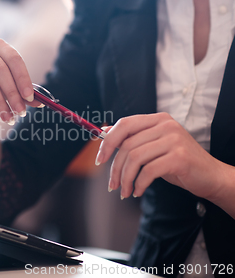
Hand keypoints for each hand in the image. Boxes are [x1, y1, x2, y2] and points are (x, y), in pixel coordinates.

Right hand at [0, 39, 42, 123]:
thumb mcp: (11, 88)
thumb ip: (24, 94)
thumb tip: (41, 103)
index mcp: (0, 46)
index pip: (14, 59)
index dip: (23, 78)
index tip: (29, 97)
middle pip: (1, 69)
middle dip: (12, 93)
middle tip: (20, 112)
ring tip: (6, 116)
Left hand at [96, 112, 226, 200]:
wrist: (210, 176)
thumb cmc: (178, 162)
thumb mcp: (154, 147)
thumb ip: (133, 139)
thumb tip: (104, 132)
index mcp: (158, 119)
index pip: (124, 124)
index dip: (108, 142)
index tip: (100, 160)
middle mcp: (166, 125)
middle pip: (127, 145)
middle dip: (115, 168)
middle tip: (112, 184)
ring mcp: (174, 140)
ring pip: (135, 158)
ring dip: (125, 179)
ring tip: (124, 191)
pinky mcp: (179, 157)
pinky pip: (148, 171)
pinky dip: (138, 184)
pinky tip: (137, 191)